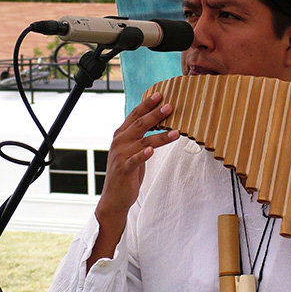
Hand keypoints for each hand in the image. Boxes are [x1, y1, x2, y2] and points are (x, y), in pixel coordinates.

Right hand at [88, 92, 178, 263]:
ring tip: (176, 132)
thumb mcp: (133, 150)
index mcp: (121, 135)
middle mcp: (119, 142)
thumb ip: (140, 137)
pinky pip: (135, 160)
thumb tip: (157, 121)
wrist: (114, 197)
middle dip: (155, 114)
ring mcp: (121, 155)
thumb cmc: (127, 172)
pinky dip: (144, 155)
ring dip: (161, 136)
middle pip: (139, 124)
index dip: (147, 104)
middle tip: (170, 106)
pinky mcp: (124, 169)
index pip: (134, 115)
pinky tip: (152, 150)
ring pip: (143, 141)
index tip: (160, 94)